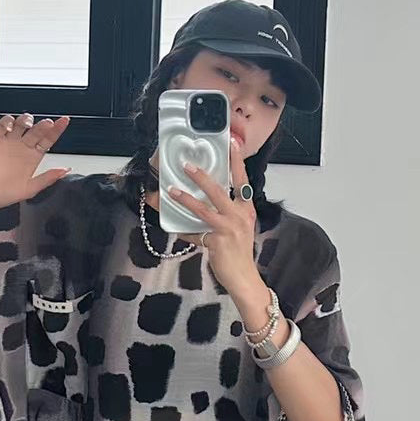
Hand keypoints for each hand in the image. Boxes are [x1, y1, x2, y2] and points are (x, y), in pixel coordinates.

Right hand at [0, 112, 70, 223]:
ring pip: (21, 123)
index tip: (64, 121)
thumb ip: (48, 178)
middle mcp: (23, 147)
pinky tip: (10, 127)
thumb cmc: (5, 194)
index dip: (57, 130)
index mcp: (34, 156)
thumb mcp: (30, 189)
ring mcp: (10, 142)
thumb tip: (65, 171)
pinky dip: (8, 121)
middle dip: (43, 125)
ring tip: (27, 123)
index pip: (48, 139)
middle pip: (37, 129)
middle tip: (47, 124)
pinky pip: (3, 124)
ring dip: (26, 119)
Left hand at [168, 136, 260, 300]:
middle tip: (186, 165)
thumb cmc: (240, 251)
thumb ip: (227, 212)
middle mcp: (240, 215)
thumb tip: (206, 199)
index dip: (237, 161)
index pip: (242, 180)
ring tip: (171, 190)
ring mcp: (229, 228)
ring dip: (185, 199)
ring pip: (203, 209)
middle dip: (201, 176)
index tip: (232, 143)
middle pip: (219, 190)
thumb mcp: (239, 227)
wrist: (244, 277)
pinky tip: (174, 228)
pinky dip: (184, 231)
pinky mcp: (217, 242)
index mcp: (247, 208)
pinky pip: (195, 233)